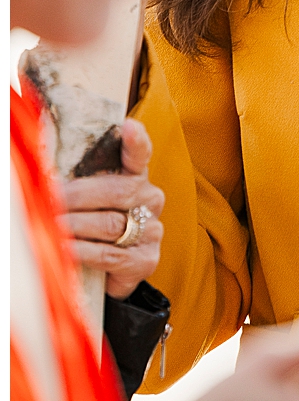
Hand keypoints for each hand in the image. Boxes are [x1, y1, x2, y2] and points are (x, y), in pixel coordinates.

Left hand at [59, 120, 164, 298]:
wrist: (107, 274)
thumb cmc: (93, 231)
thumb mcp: (87, 205)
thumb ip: (77, 189)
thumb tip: (43, 180)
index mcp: (136, 181)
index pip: (139, 156)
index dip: (136, 141)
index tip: (129, 126)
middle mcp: (150, 201)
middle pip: (119, 191)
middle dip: (79, 196)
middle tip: (51, 201)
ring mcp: (152, 231)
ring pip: (111, 224)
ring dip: (75, 225)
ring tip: (52, 227)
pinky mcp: (146, 260)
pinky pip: (109, 254)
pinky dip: (82, 252)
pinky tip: (65, 249)